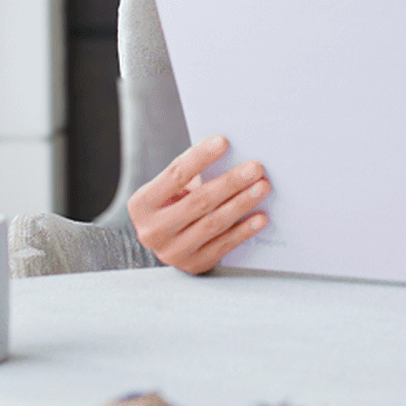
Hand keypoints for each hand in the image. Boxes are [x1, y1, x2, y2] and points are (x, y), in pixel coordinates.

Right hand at [127, 135, 269, 274]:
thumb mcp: (173, 189)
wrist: (169, 242)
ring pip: (213, 223)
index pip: (175, 175)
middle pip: (198, 201)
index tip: (223, 141)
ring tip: (262, 187)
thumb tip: (226, 148)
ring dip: (242, 204)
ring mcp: (172, 252)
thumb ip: (191, 172)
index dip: (199, 157)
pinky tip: (261, 217)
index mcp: (142, 204)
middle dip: (230, 182)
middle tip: (255, 168)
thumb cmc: (174, 204)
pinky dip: (244, 230)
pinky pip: (223, 245)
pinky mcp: (193, 265)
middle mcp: (152, 230)